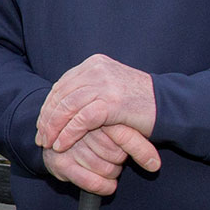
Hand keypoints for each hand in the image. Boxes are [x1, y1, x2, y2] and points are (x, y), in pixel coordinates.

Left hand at [37, 54, 155, 152]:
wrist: (169, 107)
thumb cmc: (139, 103)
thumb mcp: (110, 89)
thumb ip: (88, 91)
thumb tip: (60, 104)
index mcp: (94, 64)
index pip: (61, 86)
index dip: (48, 106)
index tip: (41, 125)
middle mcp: (96, 70)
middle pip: (60, 95)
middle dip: (47, 119)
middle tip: (40, 138)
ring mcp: (104, 84)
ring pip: (67, 107)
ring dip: (54, 128)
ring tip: (48, 144)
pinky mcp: (112, 102)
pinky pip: (81, 119)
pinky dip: (68, 133)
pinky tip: (62, 145)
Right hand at [41, 125, 160, 194]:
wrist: (54, 137)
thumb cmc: (90, 131)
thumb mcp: (113, 126)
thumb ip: (132, 137)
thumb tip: (154, 163)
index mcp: (96, 114)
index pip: (124, 136)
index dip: (141, 151)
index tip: (154, 164)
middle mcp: (81, 129)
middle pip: (117, 155)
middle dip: (120, 160)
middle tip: (113, 156)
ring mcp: (69, 147)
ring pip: (106, 170)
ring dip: (111, 173)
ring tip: (105, 165)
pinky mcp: (61, 164)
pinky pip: (92, 182)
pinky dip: (103, 187)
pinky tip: (107, 185)